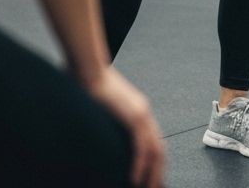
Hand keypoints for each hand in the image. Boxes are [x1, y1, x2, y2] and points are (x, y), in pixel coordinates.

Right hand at [85, 67, 165, 187]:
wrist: (90, 71)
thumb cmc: (91, 86)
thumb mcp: (105, 110)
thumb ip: (111, 123)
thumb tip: (105, 136)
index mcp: (139, 111)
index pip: (153, 141)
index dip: (155, 162)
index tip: (152, 178)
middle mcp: (144, 113)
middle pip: (159, 149)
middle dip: (157, 172)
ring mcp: (141, 114)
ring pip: (154, 151)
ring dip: (152, 173)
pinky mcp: (133, 116)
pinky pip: (141, 147)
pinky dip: (140, 165)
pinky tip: (135, 178)